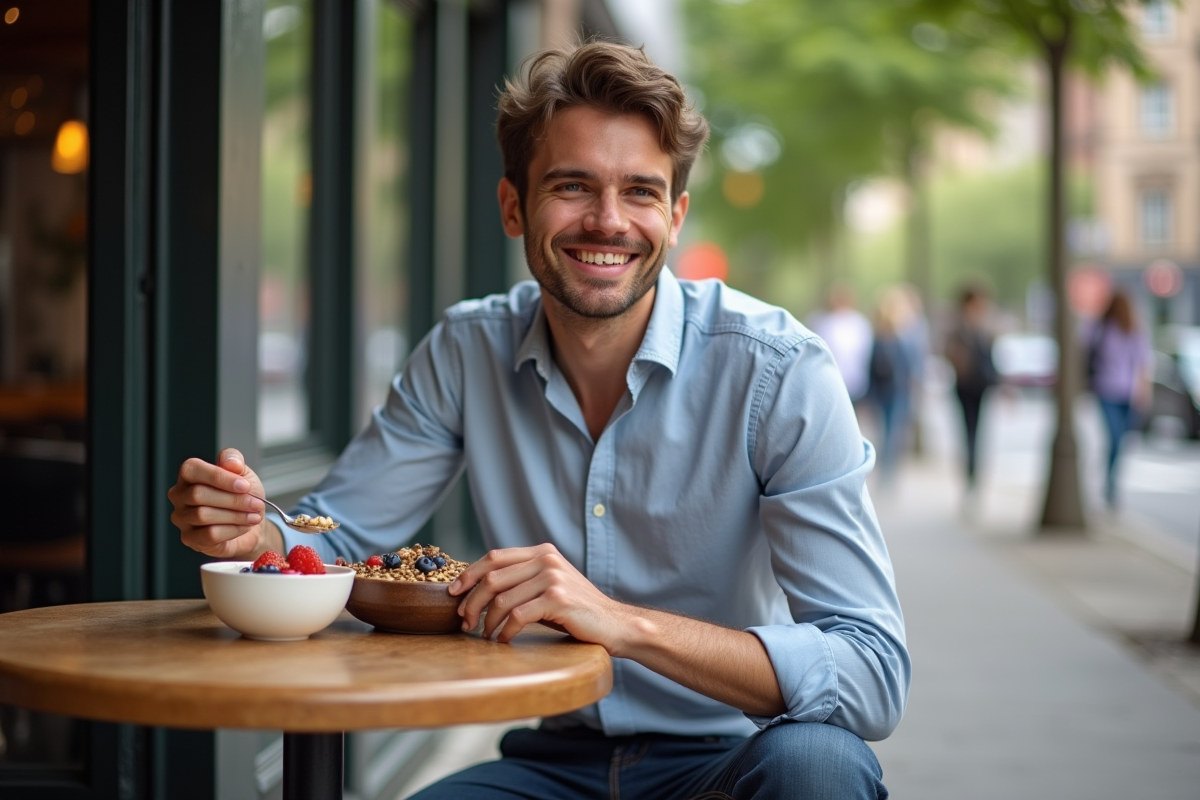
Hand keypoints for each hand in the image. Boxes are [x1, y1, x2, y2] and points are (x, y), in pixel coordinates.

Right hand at [168, 448, 275, 558]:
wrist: (250, 523)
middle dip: (233, 500)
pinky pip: (209, 535)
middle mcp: (180, 495)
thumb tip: (230, 463)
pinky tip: (244, 526)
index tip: (245, 486)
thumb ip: (234, 461)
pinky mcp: (189, 538)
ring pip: (203, 515)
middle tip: (256, 504)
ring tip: (253, 516)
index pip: (192, 469)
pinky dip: (232, 530)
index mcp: (189, 475)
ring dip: (235, 516)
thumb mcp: (244, 473)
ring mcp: (181, 518)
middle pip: (198, 494)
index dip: (220, 477)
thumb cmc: (242, 496)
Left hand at [449, 544, 628, 647]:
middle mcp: (546, 560)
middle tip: (464, 621)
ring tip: (486, 634)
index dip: (469, 574)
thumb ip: (522, 580)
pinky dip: (505, 631)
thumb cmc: (575, 610)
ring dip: (487, 622)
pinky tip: (505, 639)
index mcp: (541, 552)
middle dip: (472, 602)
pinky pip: (517, 617)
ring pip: (501, 600)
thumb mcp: (549, 585)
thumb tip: (479, 588)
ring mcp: (552, 578)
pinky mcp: (557, 600)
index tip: (453, 592)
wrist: (613, 624)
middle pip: (492, 578)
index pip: (494, 557)